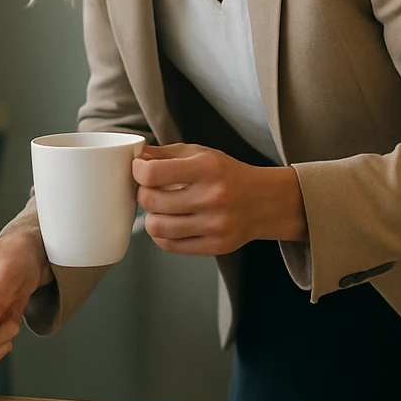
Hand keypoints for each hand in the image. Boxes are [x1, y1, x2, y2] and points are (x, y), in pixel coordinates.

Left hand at [134, 143, 306, 255]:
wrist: (265, 201)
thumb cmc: (228, 174)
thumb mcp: (200, 154)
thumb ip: (165, 154)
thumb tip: (135, 158)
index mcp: (207, 168)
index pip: (153, 174)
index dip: (138, 172)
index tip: (141, 171)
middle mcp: (212, 197)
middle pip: (151, 202)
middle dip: (143, 194)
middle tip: (149, 190)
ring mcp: (215, 225)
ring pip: (157, 227)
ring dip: (151, 217)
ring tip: (159, 209)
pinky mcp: (216, 246)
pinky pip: (170, 245)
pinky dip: (162, 235)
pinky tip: (170, 223)